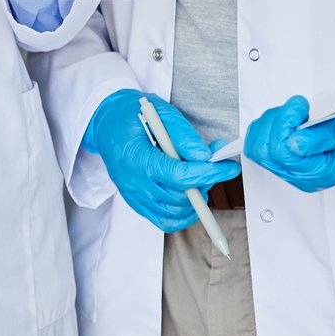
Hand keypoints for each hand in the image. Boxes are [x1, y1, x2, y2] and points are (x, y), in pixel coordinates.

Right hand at [82, 91, 238, 232]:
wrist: (105, 122)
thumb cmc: (131, 115)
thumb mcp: (160, 114)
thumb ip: (184, 135)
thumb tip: (206, 156)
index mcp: (136, 157)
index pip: (180, 176)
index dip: (209, 173)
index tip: (229, 167)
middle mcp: (133, 181)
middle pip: (179, 196)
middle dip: (204, 182)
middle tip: (213, 166)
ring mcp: (133, 194)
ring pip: (174, 211)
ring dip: (194, 199)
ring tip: (198, 178)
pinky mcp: (135, 202)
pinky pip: (163, 221)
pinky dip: (182, 215)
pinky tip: (189, 199)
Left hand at [245, 96, 334, 192]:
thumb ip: (321, 136)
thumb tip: (293, 141)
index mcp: (320, 173)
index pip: (281, 152)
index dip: (284, 124)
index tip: (300, 106)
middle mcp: (303, 175)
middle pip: (263, 151)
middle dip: (275, 123)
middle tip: (297, 109)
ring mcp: (293, 167)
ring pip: (258, 146)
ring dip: (271, 123)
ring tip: (296, 113)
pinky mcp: (288, 157)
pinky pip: (262, 142)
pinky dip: (269, 126)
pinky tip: (288, 119)